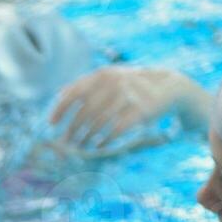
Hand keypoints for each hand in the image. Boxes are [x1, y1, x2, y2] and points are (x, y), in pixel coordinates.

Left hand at [51, 66, 201, 150]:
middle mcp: (114, 82)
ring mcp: (128, 96)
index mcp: (103, 75)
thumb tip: (59, 94)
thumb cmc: (131, 86)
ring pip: (99, 123)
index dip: (61, 109)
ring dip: (86, 138)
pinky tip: (99, 146)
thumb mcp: (110, 78)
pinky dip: (105, 140)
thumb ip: (86, 84)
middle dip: (73, 130)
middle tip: (67, 143)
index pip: (74, 93)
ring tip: (82, 146)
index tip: (52, 124)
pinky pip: (116, 130)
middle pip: (84, 112)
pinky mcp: (141, 110)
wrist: (169, 87)